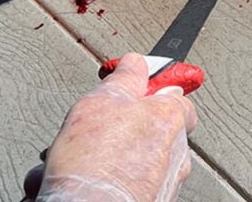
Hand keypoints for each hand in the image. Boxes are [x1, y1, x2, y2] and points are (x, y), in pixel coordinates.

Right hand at [23, 54, 198, 201]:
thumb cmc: (96, 162)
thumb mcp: (104, 99)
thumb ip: (126, 78)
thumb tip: (135, 63)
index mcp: (170, 118)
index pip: (177, 98)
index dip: (151, 94)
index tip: (132, 91)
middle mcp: (176, 151)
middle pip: (151, 130)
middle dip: (119, 130)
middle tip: (92, 134)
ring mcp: (166, 181)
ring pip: (135, 159)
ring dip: (106, 156)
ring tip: (74, 161)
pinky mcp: (152, 200)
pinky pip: (128, 183)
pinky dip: (106, 180)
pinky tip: (79, 180)